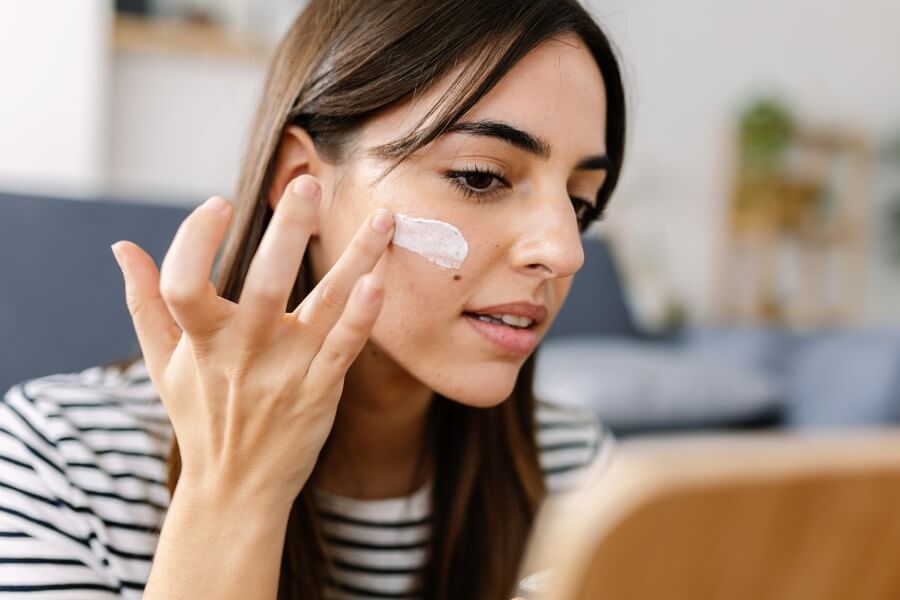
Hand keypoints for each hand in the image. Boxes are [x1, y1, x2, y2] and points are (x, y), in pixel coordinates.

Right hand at [110, 174, 394, 507]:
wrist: (236, 489)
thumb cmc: (200, 417)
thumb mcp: (163, 364)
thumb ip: (144, 304)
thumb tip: (122, 247)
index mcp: (200, 343)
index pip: (184, 285)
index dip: (193, 241)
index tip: (216, 203)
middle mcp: (244, 353)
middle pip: (266, 285)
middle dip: (287, 232)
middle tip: (306, 184)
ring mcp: (288, 372)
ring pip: (325, 306)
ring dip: (355, 258)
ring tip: (382, 218)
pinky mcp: (321, 390)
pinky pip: (346, 347)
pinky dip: (362, 316)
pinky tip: (379, 280)